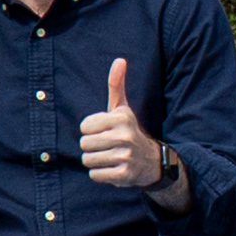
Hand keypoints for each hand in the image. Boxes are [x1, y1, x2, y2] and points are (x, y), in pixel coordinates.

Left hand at [78, 57, 159, 194]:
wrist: (151, 161)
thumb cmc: (128, 131)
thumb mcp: (122, 108)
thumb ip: (117, 84)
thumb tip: (120, 59)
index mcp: (121, 118)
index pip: (84, 126)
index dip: (90, 130)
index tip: (103, 131)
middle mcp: (125, 136)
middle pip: (84, 144)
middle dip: (91, 147)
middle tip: (106, 146)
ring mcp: (125, 156)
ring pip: (88, 160)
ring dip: (95, 161)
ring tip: (108, 157)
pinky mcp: (124, 175)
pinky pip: (95, 175)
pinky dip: (100, 174)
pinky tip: (112, 168)